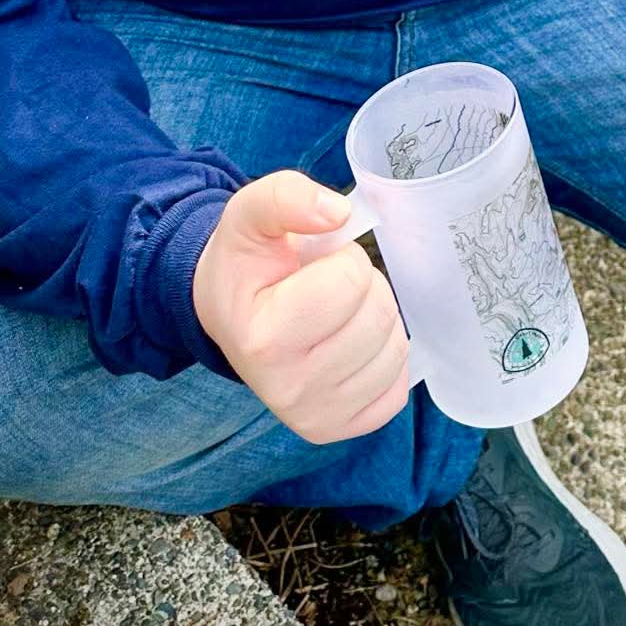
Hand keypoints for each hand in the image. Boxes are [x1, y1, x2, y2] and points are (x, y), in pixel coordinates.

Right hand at [192, 170, 410, 444]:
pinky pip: (398, 388)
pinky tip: (349, 345)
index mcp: (264, 338)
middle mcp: (288, 389)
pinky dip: (383, 357)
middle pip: (378, 316)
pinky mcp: (339, 429)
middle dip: (363, 286)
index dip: (341, 258)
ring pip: (395, 350)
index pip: (349, 282)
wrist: (227, 313)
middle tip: (325, 287)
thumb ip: (288, 197)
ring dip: (375, 318)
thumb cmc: (244, 263)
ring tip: (335, 314)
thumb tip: (339, 213)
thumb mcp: (250, 214)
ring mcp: (315, 417)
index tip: (312, 265)